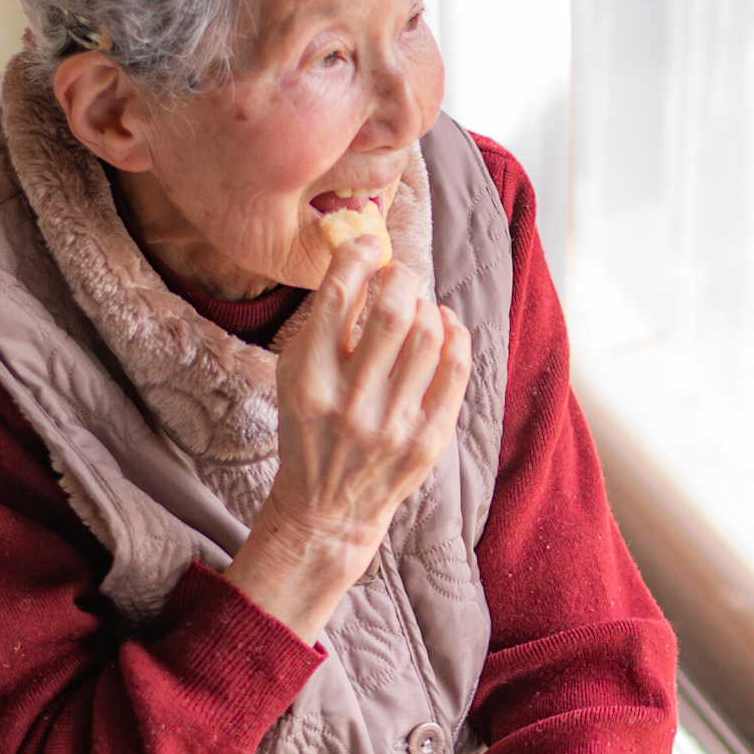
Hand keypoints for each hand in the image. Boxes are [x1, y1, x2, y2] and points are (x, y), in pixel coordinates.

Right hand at [225, 233, 470, 640]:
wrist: (327, 508)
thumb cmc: (311, 429)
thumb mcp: (297, 376)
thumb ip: (324, 323)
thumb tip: (364, 257)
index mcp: (309, 377)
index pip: (339, 294)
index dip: (360, 255)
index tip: (369, 245)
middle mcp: (350, 401)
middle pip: (394, 310)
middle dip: (402, 277)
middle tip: (400, 275)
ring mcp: (393, 424)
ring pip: (429, 335)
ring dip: (428, 306)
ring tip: (420, 305)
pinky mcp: (427, 440)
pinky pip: (455, 370)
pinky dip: (456, 335)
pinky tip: (446, 325)